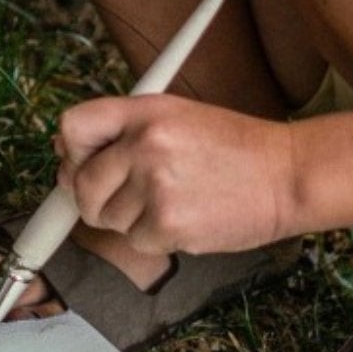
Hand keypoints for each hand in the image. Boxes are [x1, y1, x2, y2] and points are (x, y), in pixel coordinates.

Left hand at [57, 95, 298, 254]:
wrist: (288, 175)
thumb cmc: (230, 146)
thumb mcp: (172, 115)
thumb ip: (120, 129)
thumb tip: (64, 151)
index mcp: (142, 111)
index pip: (73, 127)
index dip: (70, 151)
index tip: (80, 163)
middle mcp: (144, 145)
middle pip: (80, 182)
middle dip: (92, 196)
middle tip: (123, 196)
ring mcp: (157, 187)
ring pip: (106, 217)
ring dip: (128, 218)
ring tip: (168, 201)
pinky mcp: (172, 226)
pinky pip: (136, 240)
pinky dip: (154, 237)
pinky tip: (184, 219)